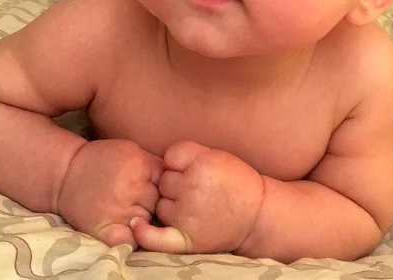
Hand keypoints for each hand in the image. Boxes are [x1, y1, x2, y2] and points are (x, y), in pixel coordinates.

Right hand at [57, 139, 162, 246]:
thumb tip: (179, 175)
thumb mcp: (132, 151)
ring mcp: (118, 209)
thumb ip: (154, 164)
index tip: (150, 185)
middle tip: (134, 198)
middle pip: (157, 202)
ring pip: (147, 220)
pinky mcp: (106, 229)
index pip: (165, 182)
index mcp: (139, 164)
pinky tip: (126, 226)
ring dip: (141, 218)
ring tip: (125, 208)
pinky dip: (133, 237)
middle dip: (150, 202)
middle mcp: (130, 186)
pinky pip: (132, 240)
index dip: (159, 186)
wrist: (68, 172)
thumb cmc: (104, 160)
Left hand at [131, 141, 263, 253]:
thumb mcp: (216, 155)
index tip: (192, 167)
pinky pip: (156, 237)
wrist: (256, 213)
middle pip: (163, 181)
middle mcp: (192, 188)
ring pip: (160, 204)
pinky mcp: (187, 238)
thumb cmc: (234, 181)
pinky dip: (144, 234)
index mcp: (202, 163)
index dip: (178, 162)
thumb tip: (161, 162)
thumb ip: (188, 153)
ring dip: (170, 205)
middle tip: (198, 189)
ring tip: (195, 206)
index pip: (170, 157)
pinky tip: (136, 225)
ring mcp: (187, 215)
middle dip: (175, 183)